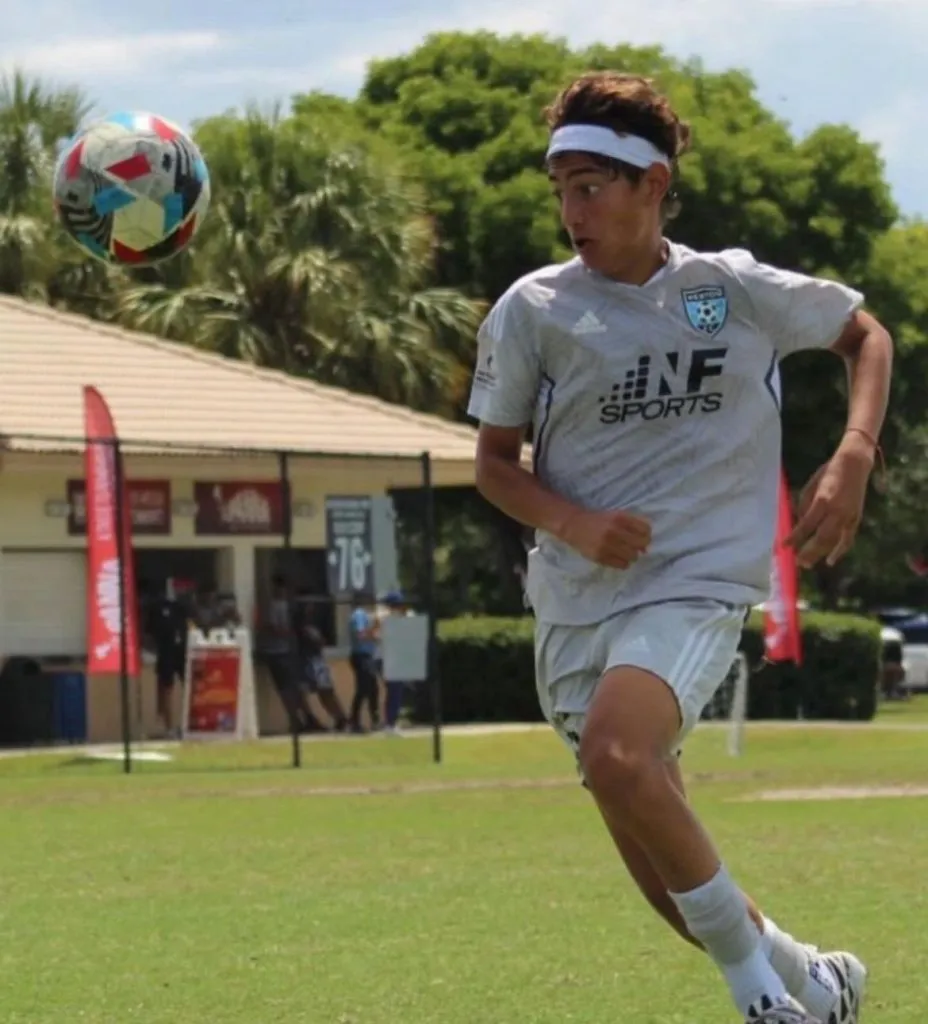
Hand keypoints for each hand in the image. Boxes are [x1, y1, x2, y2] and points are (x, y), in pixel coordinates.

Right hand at [560, 508, 651, 568]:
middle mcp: (614, 530)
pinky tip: (617, 557)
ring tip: (623, 552)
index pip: (645, 530)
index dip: (645, 535)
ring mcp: (606, 545)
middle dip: (639, 547)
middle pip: (641, 544)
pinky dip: (623, 563)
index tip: (640, 537)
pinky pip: (622, 565)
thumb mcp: (616, 516)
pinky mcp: (600, 556)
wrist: (574, 526)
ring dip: (631, 556)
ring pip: (633, 556)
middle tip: (632, 547)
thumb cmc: (599, 521)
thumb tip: (645, 548)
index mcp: (620, 518)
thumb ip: (633, 527)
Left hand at [786, 443, 872, 568]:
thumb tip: (799, 525)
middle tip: (797, 562)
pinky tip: (831, 561)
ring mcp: (849, 515)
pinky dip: (840, 551)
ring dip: (820, 554)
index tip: (784, 546)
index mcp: (823, 500)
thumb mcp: (811, 485)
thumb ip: (804, 505)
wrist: (855, 464)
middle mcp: (837, 510)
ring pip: (834, 541)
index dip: (795, 537)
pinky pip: (848, 538)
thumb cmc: (828, 472)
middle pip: (821, 537)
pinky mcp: (857, 518)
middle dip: (808, 552)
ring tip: (808, 564)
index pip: (806, 524)